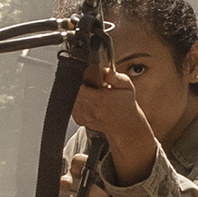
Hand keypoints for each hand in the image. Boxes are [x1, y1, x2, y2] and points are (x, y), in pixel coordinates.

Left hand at [71, 61, 159, 180]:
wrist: (125, 125)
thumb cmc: (126, 104)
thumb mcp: (127, 87)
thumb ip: (116, 78)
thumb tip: (107, 71)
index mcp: (101, 100)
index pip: (78, 88)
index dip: (77, 79)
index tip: (82, 75)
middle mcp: (91, 110)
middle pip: (72, 93)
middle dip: (76, 85)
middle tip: (87, 82)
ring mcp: (85, 116)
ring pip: (70, 100)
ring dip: (75, 94)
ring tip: (88, 91)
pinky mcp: (81, 120)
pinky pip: (71, 107)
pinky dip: (75, 102)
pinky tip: (86, 100)